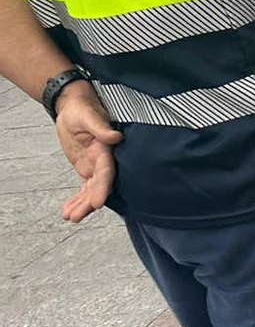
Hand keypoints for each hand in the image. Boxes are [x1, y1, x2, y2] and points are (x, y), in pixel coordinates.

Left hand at [53, 83, 120, 223]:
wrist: (76, 108)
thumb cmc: (83, 109)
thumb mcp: (88, 116)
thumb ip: (100, 127)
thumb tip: (114, 137)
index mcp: (106, 150)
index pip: (106, 172)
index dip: (102, 188)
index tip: (97, 203)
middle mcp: (103, 161)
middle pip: (98, 186)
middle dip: (89, 202)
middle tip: (76, 217)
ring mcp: (95, 167)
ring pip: (90, 190)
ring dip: (81, 205)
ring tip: (70, 218)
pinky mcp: (87, 169)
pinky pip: (84, 188)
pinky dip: (77, 200)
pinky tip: (68, 212)